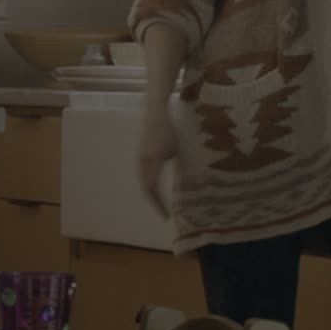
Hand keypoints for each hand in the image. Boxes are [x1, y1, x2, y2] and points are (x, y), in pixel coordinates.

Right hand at [138, 101, 181, 218]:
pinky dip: (150, 186)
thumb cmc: (169, 130)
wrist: (155, 113)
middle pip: (146, 189)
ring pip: (144, 183)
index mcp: (152, 161)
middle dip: (155, 203)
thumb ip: (179, 167)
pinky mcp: (141, 156)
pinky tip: (157, 189)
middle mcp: (142, 162)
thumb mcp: (177, 150)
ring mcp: (140, 159)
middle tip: (164, 214)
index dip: (158, 204)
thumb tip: (191, 185)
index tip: (166, 216)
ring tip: (161, 204)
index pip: (153, 189)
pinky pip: (143, 176)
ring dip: (152, 195)